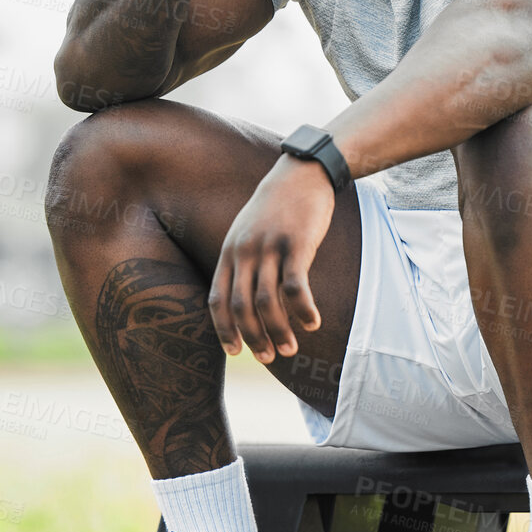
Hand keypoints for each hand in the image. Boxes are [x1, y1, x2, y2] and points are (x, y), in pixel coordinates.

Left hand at [209, 155, 334, 362]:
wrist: (300, 174)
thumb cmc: (275, 209)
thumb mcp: (246, 232)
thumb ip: (241, 262)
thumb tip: (244, 301)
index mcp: (230, 252)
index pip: (218, 299)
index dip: (224, 329)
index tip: (235, 352)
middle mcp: (244, 252)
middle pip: (242, 306)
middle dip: (254, 338)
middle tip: (270, 357)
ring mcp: (269, 247)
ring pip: (267, 301)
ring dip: (279, 330)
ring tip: (292, 348)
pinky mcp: (296, 244)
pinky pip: (295, 286)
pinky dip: (303, 309)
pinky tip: (313, 322)